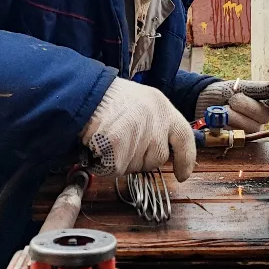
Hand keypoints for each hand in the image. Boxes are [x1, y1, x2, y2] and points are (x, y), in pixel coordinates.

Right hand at [81, 78, 195, 181]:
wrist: (82, 94)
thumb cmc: (108, 99)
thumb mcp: (141, 102)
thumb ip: (156, 123)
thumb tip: (163, 149)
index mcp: (163, 107)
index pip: (184, 137)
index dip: (186, 159)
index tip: (182, 174)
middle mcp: (155, 121)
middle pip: (159, 158)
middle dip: (143, 159)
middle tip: (124, 144)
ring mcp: (138, 134)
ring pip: (137, 166)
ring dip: (123, 161)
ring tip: (110, 140)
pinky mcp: (119, 147)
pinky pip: (116, 169)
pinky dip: (106, 165)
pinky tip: (100, 148)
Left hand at [195, 79, 268, 132]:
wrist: (206, 101)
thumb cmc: (226, 92)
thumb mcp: (240, 86)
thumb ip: (259, 88)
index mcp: (265, 102)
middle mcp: (261, 118)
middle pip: (264, 116)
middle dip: (246, 106)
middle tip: (233, 99)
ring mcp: (251, 129)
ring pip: (250, 126)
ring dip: (234, 116)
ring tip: (224, 109)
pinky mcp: (239, 139)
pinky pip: (237, 134)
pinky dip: (227, 125)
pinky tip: (221, 120)